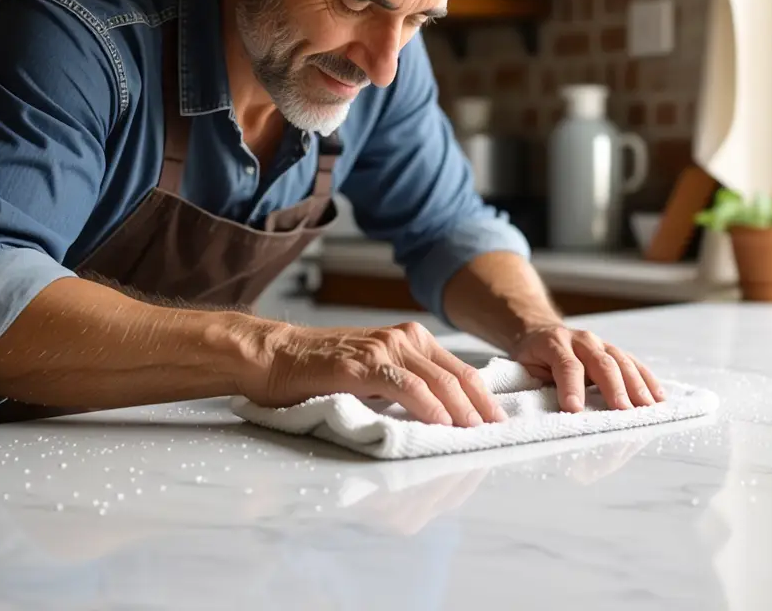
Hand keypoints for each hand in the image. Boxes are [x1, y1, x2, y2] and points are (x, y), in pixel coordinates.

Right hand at [241, 321, 508, 426]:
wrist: (274, 356)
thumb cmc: (320, 369)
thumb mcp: (374, 371)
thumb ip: (405, 383)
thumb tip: (441, 415)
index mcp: (410, 339)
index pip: (459, 369)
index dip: (482, 397)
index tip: (498, 421)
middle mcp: (402, 339)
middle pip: (456, 375)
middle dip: (481, 407)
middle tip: (497, 432)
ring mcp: (382, 350)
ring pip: (436, 380)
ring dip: (460, 410)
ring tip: (475, 432)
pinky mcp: (361, 366)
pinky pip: (404, 385)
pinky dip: (427, 405)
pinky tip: (440, 422)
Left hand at [510, 326, 663, 411]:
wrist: (539, 330)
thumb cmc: (533, 357)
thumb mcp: (525, 368)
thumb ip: (538, 385)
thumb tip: (550, 412)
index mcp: (554, 344)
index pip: (566, 365)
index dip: (571, 387)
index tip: (574, 409)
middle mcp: (581, 340)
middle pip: (602, 363)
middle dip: (613, 388)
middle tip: (623, 410)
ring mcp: (601, 344)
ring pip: (622, 362)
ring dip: (637, 386)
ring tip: (647, 407)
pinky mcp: (613, 351)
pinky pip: (634, 363)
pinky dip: (647, 380)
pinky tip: (658, 397)